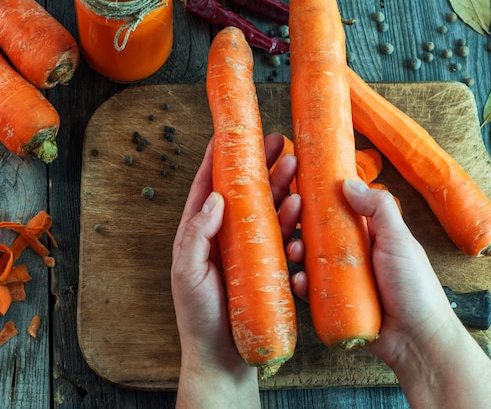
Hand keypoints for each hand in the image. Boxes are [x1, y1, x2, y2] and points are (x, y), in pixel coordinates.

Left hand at [171, 133, 299, 406]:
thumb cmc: (199, 317)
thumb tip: (214, 197)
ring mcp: (247, 249)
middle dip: (260, 165)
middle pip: (243, 191)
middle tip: (279, 142)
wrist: (224, 357)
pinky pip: (282, 236)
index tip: (231, 133)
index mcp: (198, 232)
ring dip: (281, 186)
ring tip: (296, 166)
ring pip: (267, 208)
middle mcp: (223, 235)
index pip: (207, 186)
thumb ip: (197, 236)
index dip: (218, 158)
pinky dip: (292, 220)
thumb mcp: (188, 274)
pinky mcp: (267, 265)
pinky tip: (302, 209)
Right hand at [289, 179, 457, 360]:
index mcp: (365, 235)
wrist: (417, 338)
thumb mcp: (399, 240)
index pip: (335, 210)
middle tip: (290, 214)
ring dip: (294, 250)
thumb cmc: (414, 286)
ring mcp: (338, 279)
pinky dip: (301, 284)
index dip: (316, 199)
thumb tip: (348, 182)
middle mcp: (349, 255)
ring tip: (294, 250)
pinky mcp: (330, 303)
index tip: (299, 187)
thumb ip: (378, 208)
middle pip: (315, 233)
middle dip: (297, 222)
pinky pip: (309, 290)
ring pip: (307, 260)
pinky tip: (300, 281)